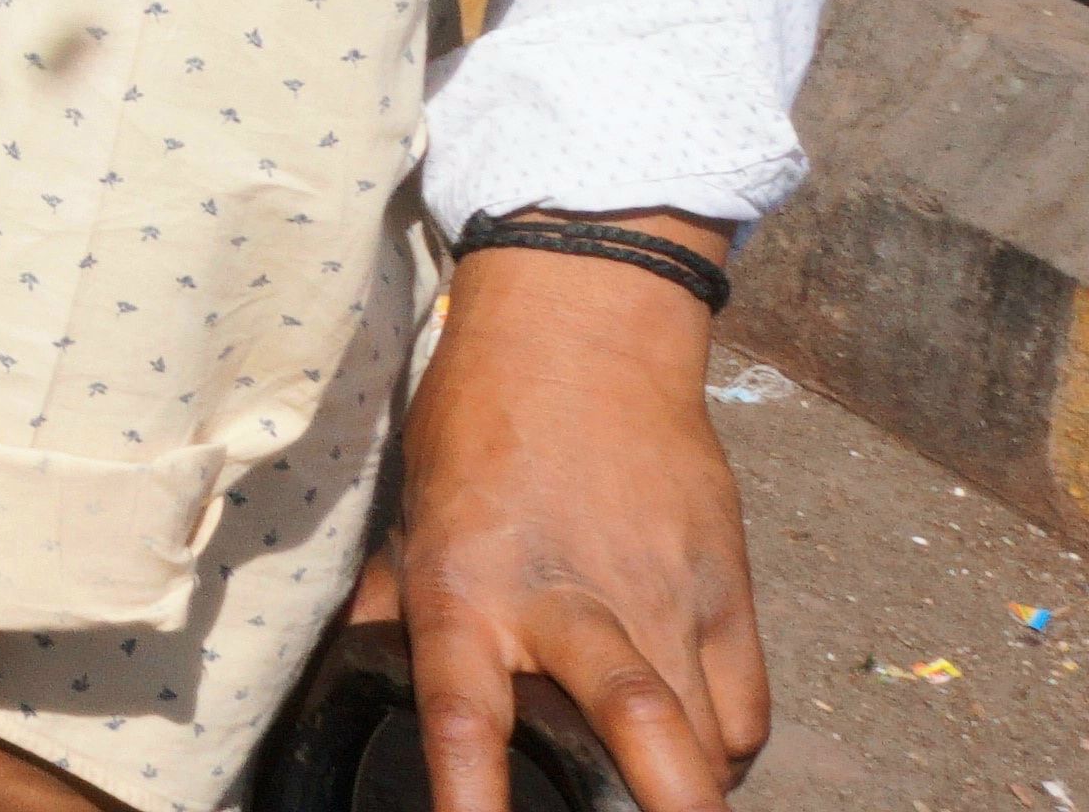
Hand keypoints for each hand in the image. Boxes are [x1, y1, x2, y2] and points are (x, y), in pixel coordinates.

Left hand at [374, 221, 765, 811]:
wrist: (579, 332)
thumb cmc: (476, 421)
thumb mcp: (411, 513)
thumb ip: (394, 603)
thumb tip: (350, 668)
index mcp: (469, 588)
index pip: (466, 713)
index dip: (472, 792)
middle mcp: (572, 603)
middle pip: (639, 724)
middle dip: (663, 804)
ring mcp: (662, 597)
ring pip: (706, 734)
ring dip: (689, 787)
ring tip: (662, 799)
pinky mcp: (728, 586)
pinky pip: (746, 708)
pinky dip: (728, 750)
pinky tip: (701, 757)